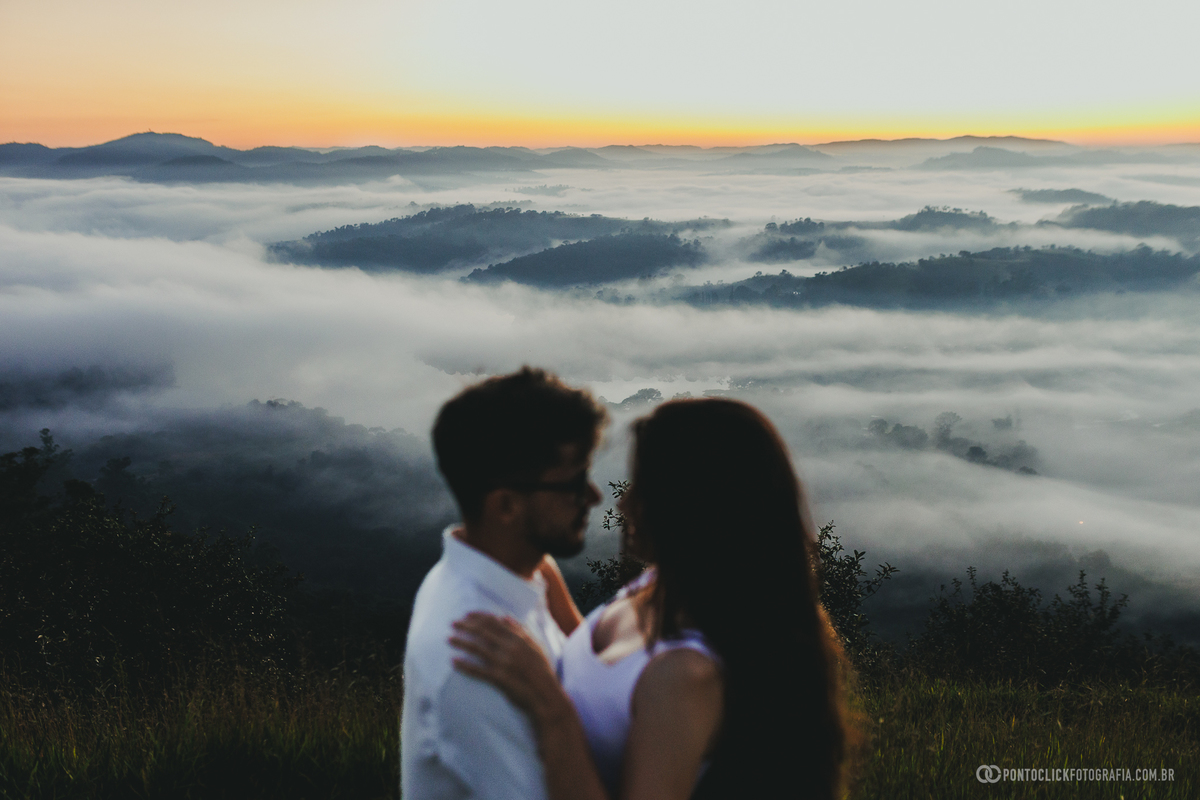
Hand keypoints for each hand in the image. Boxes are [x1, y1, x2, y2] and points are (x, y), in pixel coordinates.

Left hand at [450, 613, 570, 727]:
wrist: (547, 696)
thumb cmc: (543, 671)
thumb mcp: (536, 646)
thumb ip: (521, 631)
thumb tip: (504, 617)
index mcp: (519, 639)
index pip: (494, 622)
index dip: (478, 617)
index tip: (466, 615)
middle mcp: (511, 648)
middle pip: (482, 632)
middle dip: (465, 626)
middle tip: (452, 624)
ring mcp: (504, 663)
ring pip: (477, 649)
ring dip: (461, 642)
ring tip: (449, 639)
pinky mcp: (500, 679)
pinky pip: (478, 670)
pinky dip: (465, 665)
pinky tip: (454, 661)